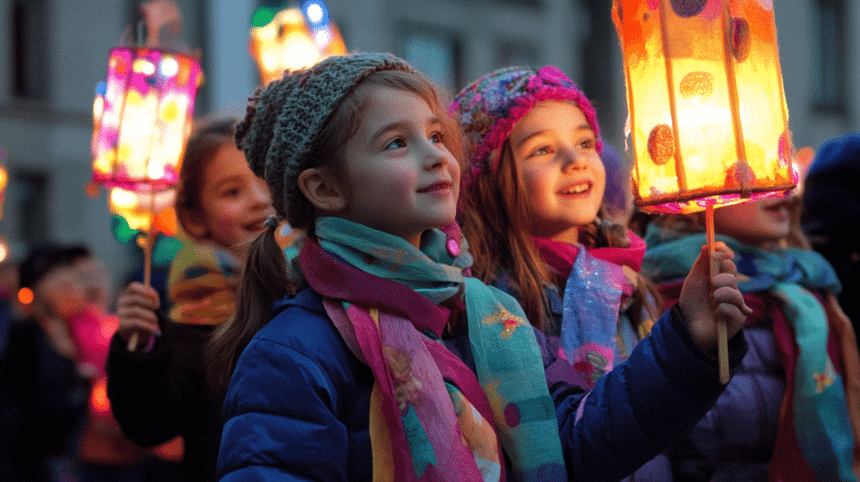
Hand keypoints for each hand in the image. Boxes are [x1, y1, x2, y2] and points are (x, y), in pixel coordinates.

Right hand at [116, 282, 160, 349]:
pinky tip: (154, 329)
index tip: (153, 295)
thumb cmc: (145, 316)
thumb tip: (154, 298)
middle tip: (158, 308)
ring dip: (150, 316)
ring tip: (156, 321)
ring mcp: (120, 313)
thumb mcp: (150, 307)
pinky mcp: (122, 324)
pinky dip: (147, 325)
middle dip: (149, 303)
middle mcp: (122, 302)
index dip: (143, 289)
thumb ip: (153, 299)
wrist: (136, 334)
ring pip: (136, 311)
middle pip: (135, 298)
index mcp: (129, 294)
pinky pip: (136, 322)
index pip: (132, 287)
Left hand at [678, 242, 751, 356]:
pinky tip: (716, 315)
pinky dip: (723, 310)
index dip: (724, 253)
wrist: (688, 328)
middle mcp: (730, 288)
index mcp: (719, 277)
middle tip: (712, 284)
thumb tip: (707, 245)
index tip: (719, 250)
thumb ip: (701, 264)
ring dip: (721, 294)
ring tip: (712, 301)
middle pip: (733, 273)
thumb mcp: (693, 281)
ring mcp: (736, 303)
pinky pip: (734, 309)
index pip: (727, 260)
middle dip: (722, 276)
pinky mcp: (738, 319)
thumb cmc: (691, 304)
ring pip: (735, 291)